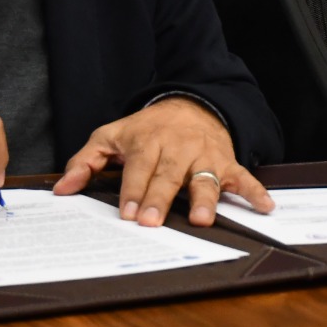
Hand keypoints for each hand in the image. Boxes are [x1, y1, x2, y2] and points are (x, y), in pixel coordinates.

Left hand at [53, 97, 273, 226]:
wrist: (190, 104)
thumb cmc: (147, 128)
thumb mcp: (111, 136)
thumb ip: (86, 162)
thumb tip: (62, 189)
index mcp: (148, 141)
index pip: (139, 168)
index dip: (133, 190)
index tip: (128, 213)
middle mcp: (178, 147)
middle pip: (169, 175)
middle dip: (161, 198)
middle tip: (153, 222)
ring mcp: (205, 156)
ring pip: (204, 177)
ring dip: (204, 198)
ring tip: (201, 218)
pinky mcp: (226, 162)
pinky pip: (243, 177)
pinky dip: (254, 192)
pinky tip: (265, 207)